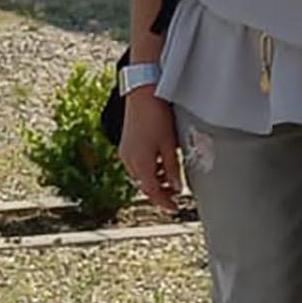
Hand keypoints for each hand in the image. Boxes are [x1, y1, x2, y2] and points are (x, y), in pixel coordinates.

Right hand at [120, 86, 180, 210]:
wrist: (141, 94)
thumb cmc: (156, 115)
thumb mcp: (169, 144)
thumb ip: (172, 168)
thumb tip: (176, 186)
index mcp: (141, 163)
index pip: (152, 191)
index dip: (164, 202)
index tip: (174, 208)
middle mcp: (129, 160)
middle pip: (144, 185)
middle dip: (159, 192)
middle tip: (175, 195)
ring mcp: (125, 152)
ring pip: (140, 176)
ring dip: (154, 181)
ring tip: (169, 179)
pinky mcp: (126, 145)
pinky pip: (136, 165)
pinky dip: (148, 169)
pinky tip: (159, 164)